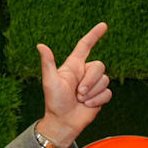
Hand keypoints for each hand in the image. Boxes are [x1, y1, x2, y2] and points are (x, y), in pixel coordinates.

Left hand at [36, 22, 111, 147]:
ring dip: (92, 93)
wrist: (63, 122)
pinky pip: (108, 92)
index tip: (103, 25)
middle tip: (78, 93)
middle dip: (90, 81)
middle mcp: (85, 73)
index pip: (85, 46)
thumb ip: (48, 63)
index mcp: (73, 66)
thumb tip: (40, 45)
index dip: (94, 35)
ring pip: (105, 80)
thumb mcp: (50, 81)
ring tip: (80, 100)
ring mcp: (93, 85)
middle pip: (99, 66)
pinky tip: (87, 106)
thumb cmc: (54, 102)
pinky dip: (97, 100)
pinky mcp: (100, 96)